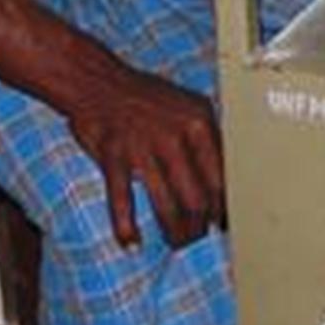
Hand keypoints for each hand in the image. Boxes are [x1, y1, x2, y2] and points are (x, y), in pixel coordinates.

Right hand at [63, 55, 223, 248]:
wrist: (97, 80)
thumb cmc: (146, 98)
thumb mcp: (188, 107)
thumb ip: (208, 138)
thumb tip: (227, 180)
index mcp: (199, 122)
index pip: (221, 177)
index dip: (224, 207)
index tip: (224, 223)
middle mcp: (174, 135)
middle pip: (197, 198)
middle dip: (200, 226)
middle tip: (198, 237)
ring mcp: (143, 146)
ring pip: (167, 205)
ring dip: (175, 232)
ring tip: (177, 242)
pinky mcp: (113, 156)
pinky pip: (122, 200)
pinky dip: (126, 227)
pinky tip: (131, 243)